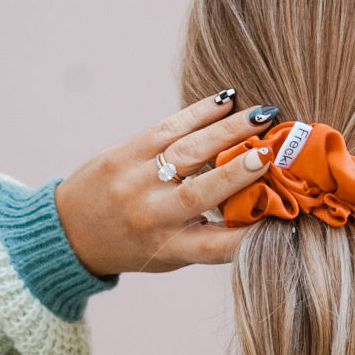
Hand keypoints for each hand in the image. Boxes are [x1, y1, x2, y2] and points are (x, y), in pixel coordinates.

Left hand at [54, 93, 276, 275]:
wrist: (72, 231)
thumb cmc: (137, 243)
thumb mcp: (172, 253)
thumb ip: (210, 237)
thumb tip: (265, 210)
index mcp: (170, 248)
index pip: (215, 244)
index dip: (250, 233)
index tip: (283, 216)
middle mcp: (152, 217)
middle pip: (200, 194)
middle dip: (237, 173)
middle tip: (270, 153)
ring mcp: (135, 182)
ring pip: (186, 152)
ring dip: (227, 131)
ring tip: (263, 115)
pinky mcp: (123, 154)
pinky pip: (167, 128)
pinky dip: (199, 113)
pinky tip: (227, 100)